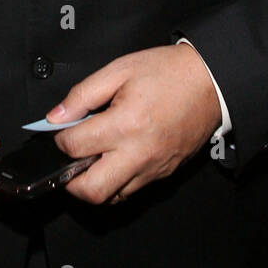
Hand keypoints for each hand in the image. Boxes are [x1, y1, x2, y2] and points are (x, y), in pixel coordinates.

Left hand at [49, 44, 221, 204]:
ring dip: (95, 184)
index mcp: (126, 124)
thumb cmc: (169, 72)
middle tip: (68, 161)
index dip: (59, 139)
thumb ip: (83, 94)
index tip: (61, 131)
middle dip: (70, 180)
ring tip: (92, 160)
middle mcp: (139, 153)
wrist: (212, 81)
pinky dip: (116, 182)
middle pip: (91, 190)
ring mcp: (153, 168)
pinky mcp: (164, 174)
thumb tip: (56, 117)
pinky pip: (132, 191)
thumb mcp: (120, 69)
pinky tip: (115, 160)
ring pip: (112, 198)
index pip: (75, 147)